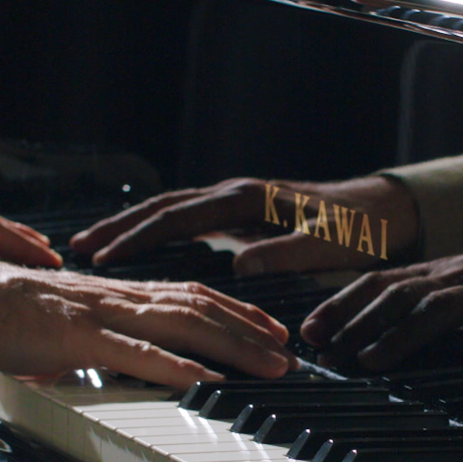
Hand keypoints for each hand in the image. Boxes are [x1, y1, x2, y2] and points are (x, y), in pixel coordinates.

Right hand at [0, 252, 293, 385]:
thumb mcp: (55, 329)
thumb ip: (84, 342)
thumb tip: (103, 360)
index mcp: (110, 295)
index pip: (187, 295)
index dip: (233, 312)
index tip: (268, 330)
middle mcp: (113, 298)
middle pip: (199, 309)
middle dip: (251, 332)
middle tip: (289, 353)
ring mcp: (98, 316)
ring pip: (180, 325)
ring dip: (230, 347)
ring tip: (267, 366)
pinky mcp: (74, 338)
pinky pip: (130, 351)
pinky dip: (168, 364)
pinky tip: (199, 377)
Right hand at [69, 176, 419, 273]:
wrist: (383, 210)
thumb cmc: (358, 227)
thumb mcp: (326, 244)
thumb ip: (284, 254)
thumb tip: (239, 267)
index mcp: (247, 198)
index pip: (179, 215)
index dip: (138, 235)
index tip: (105, 253)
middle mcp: (235, 195)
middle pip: (163, 207)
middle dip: (120, 226)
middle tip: (79, 247)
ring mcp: (236, 205)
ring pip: (172, 212)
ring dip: (134, 229)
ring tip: (96, 248)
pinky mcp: (242, 218)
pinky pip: (188, 223)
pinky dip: (158, 234)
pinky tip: (142, 251)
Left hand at [301, 217, 462, 369]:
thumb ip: (430, 306)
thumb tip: (378, 336)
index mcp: (444, 273)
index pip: (380, 282)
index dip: (342, 304)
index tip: (309, 330)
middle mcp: (462, 275)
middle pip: (399, 294)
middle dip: (357, 323)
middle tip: (327, 352)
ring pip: (444, 307)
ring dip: (405, 335)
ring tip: (375, 360)